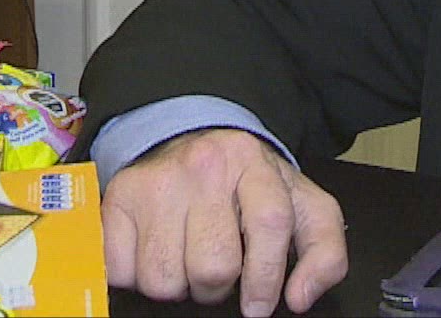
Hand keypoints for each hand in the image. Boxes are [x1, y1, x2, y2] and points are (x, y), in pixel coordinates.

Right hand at [102, 127, 347, 316]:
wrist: (194, 138)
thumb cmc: (250, 184)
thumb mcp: (302, 206)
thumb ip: (323, 253)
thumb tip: (300, 298)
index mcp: (254, 164)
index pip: (269, 225)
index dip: (265, 277)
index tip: (258, 306)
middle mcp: (204, 166)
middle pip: (212, 266)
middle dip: (218, 286)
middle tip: (219, 268)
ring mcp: (155, 181)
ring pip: (163, 279)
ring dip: (178, 284)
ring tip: (187, 257)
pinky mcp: (116, 199)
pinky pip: (121, 272)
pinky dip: (137, 276)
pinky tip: (156, 250)